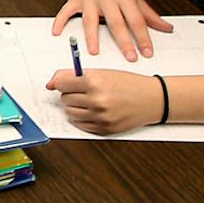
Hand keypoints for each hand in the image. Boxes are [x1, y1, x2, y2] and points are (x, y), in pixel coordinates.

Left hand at [45, 68, 166, 134]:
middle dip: (70, 94)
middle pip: (64, 99)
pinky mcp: (104, 129)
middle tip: (84, 91)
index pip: (61, 83)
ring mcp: (100, 117)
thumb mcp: (103, 73)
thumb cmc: (128, 83)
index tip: (64, 83)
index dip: (61, 82)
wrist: (152, 99)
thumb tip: (51, 83)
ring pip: (70, 113)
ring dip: (75, 107)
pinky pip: (80, 124)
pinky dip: (83, 118)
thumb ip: (74, 75)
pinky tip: (95, 110)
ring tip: (90, 101)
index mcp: (95, 82)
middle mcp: (97, 100)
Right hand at [53, 0, 175, 58]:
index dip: (143, 37)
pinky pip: (66, 12)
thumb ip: (148, 13)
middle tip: (130, 57)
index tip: (147, 52)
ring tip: (94, 51)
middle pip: (116, 22)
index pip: (136, 20)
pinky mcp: (75, 0)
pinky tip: (57, 33)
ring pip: (91, 20)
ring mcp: (89, 0)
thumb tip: (166, 27)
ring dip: (92, 36)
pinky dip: (60, 22)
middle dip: (124, 41)